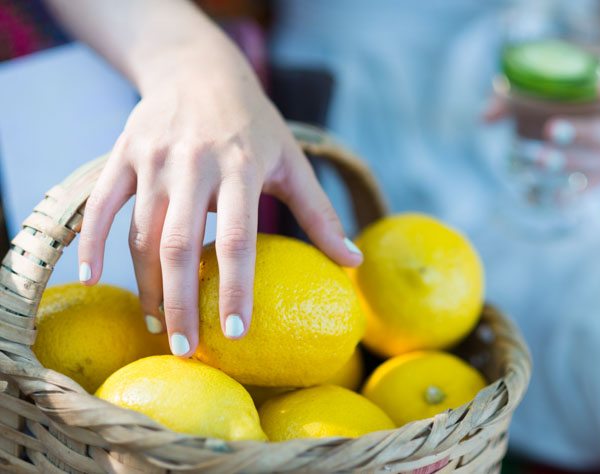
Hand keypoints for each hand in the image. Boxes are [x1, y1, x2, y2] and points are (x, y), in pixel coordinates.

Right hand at [77, 61, 362, 356]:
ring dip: (146, 286)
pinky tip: (93, 281)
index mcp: (241, 168)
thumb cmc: (254, 124)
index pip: (239, 238)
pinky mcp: (123, 155)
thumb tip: (354, 262)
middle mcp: (194, 164)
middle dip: (182, 302)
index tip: (236, 334)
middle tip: (187, 349)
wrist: (198, 69)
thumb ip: (320, 214)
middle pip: (180, 245)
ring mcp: (154, 159)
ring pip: (141, 233)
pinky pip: (102, 206)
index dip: (237, 288)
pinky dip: (94, 244)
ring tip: (160, 326)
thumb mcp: (293, 161)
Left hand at [485, 70, 599, 189]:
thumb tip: (484, 118)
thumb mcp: (548, 85)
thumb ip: (515, 99)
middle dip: (580, 132)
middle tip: (551, 130)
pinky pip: (595, 185)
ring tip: (539, 160)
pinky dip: (575, 191)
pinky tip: (554, 197)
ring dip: (570, 162)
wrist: (593, 110)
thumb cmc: (570, 90)